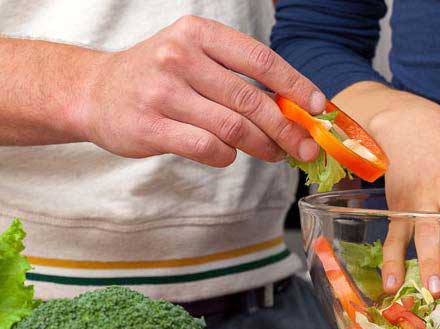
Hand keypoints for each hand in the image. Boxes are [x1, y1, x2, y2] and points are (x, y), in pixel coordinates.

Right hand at [77, 16, 324, 166]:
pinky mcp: (150, 127)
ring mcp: (162, 92)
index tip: (318, 107)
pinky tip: (228, 154)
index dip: (296, 86)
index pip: (261, 60)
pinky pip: (208, 148)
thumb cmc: (159, 77)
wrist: (94, 92)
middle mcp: (179, 57)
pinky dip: (227, 156)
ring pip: (233, 128)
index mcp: (198, 33)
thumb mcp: (196, 59)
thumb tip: (296, 109)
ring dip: (263, 146)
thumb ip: (240, 78)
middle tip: (306, 147)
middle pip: (251, 100)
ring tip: (274, 154)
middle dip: (287, 129)